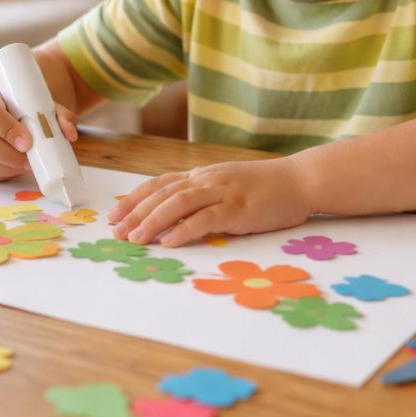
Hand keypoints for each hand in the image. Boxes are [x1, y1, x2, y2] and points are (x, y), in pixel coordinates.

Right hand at [0, 85, 77, 181]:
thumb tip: (70, 134)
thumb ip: (59, 116)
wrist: (4, 111)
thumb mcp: (40, 105)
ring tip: (24, 165)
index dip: (8, 130)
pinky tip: (12, 170)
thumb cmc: (21, 107)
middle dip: (8, 155)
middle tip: (29, 161)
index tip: (27, 143)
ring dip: (4, 167)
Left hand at [107, 156, 312, 247]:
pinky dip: (184, 229)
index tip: (114, 215)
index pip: (160, 184)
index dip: (134, 199)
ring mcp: (223, 192)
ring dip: (152, 221)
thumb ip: (204, 196)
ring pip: (178, 203)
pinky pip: (205, 218)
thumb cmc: (266, 187)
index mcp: (203, 175)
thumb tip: (175, 217)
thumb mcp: (228, 185)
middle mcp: (207, 179)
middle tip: (116, 233)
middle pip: (162, 193)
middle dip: (135, 213)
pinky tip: (169, 241)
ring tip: (135, 239)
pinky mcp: (239, 208)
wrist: (301, 180)